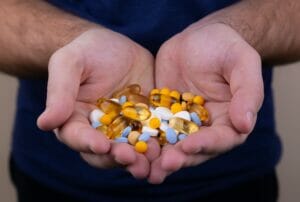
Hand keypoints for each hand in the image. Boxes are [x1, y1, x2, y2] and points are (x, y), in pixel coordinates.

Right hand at [37, 28, 159, 178]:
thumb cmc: (87, 52)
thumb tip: (44, 123)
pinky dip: (162, 144)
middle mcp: (100, 131)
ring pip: (132, 149)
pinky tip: (171, 147)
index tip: (101, 145)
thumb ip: (59, 92)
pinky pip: (154, 136)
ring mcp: (126, 128)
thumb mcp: (69, 63)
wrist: (114, 46)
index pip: (78, 137)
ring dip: (142, 159)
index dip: (88, 143)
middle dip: (118, 157)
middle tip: (131, 159)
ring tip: (154, 161)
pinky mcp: (146, 122)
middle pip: (106, 152)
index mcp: (77, 120)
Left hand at [149, 23, 263, 182]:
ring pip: (172, 144)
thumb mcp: (241, 62)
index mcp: (228, 119)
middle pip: (195, 149)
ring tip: (147, 169)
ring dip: (160, 158)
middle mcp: (205, 127)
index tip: (190, 146)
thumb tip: (245, 124)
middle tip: (165, 165)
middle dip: (180, 158)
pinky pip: (153, 129)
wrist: (198, 38)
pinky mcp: (162, 115)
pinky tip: (132, 147)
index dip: (207, 144)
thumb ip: (248, 92)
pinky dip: (144, 139)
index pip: (221, 139)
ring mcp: (182, 122)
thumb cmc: (225, 47)